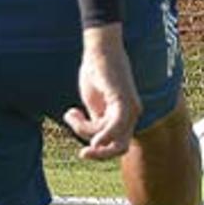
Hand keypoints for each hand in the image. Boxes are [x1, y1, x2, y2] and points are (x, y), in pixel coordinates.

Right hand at [65, 24, 140, 160]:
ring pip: (109, 136)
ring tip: (71, 113)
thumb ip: (94, 120)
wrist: (99, 49)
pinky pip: (116, 126)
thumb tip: (92, 139)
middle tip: (82, 154)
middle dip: (100, 155)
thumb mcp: (93, 103)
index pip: (116, 145)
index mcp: (125, 117)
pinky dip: (105, 136)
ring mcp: (130, 108)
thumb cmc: (96, 72)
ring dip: (85, 130)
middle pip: (120, 148)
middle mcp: (132, 115)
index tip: (81, 147)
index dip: (98, 152)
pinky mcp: (123, 100)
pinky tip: (94, 142)